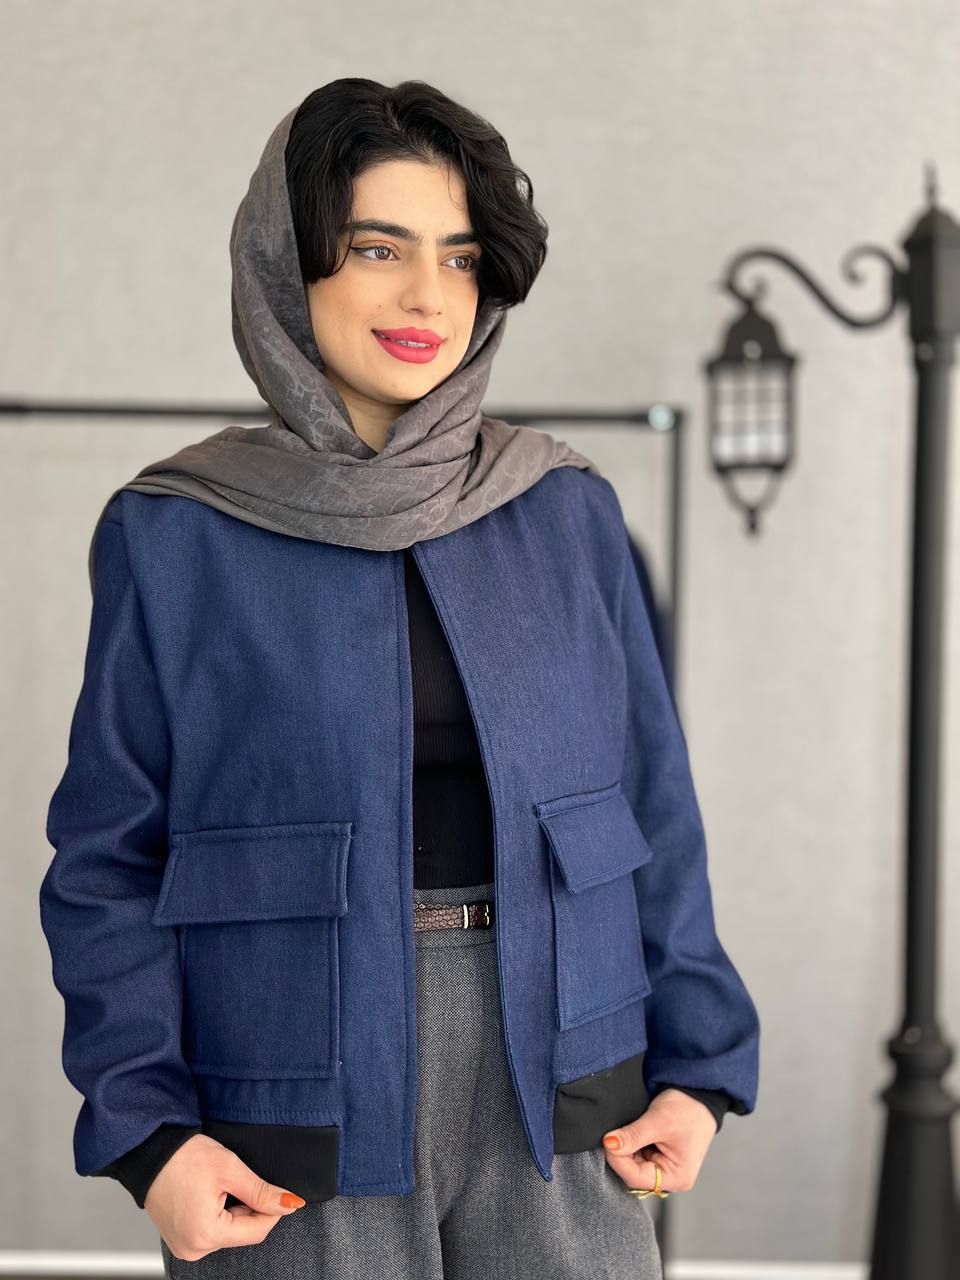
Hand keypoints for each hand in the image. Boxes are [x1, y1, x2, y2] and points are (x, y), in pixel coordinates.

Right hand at [144, 1133, 306, 1260]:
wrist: (150, 1151)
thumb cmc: (184, 1157)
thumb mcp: (231, 1170)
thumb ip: (262, 1192)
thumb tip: (289, 1204)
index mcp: (206, 1235)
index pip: (257, 1231)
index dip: (272, 1209)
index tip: (277, 1191)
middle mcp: (193, 1248)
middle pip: (242, 1232)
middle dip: (249, 1207)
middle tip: (238, 1180)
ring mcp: (185, 1246)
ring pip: (228, 1231)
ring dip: (234, 1210)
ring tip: (219, 1185)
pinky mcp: (180, 1239)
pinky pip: (212, 1230)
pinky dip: (219, 1213)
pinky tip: (210, 1194)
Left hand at [601, 1088, 717, 1193]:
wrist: (699, 1093)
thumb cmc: (688, 1109)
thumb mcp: (658, 1121)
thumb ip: (633, 1136)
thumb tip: (610, 1144)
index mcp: (677, 1177)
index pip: (636, 1177)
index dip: (618, 1160)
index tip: (607, 1141)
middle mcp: (671, 1177)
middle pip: (633, 1172)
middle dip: (621, 1154)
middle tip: (614, 1133)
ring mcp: (665, 1168)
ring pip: (633, 1164)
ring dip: (626, 1148)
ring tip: (628, 1129)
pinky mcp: (659, 1157)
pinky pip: (637, 1156)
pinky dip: (631, 1144)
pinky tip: (633, 1132)